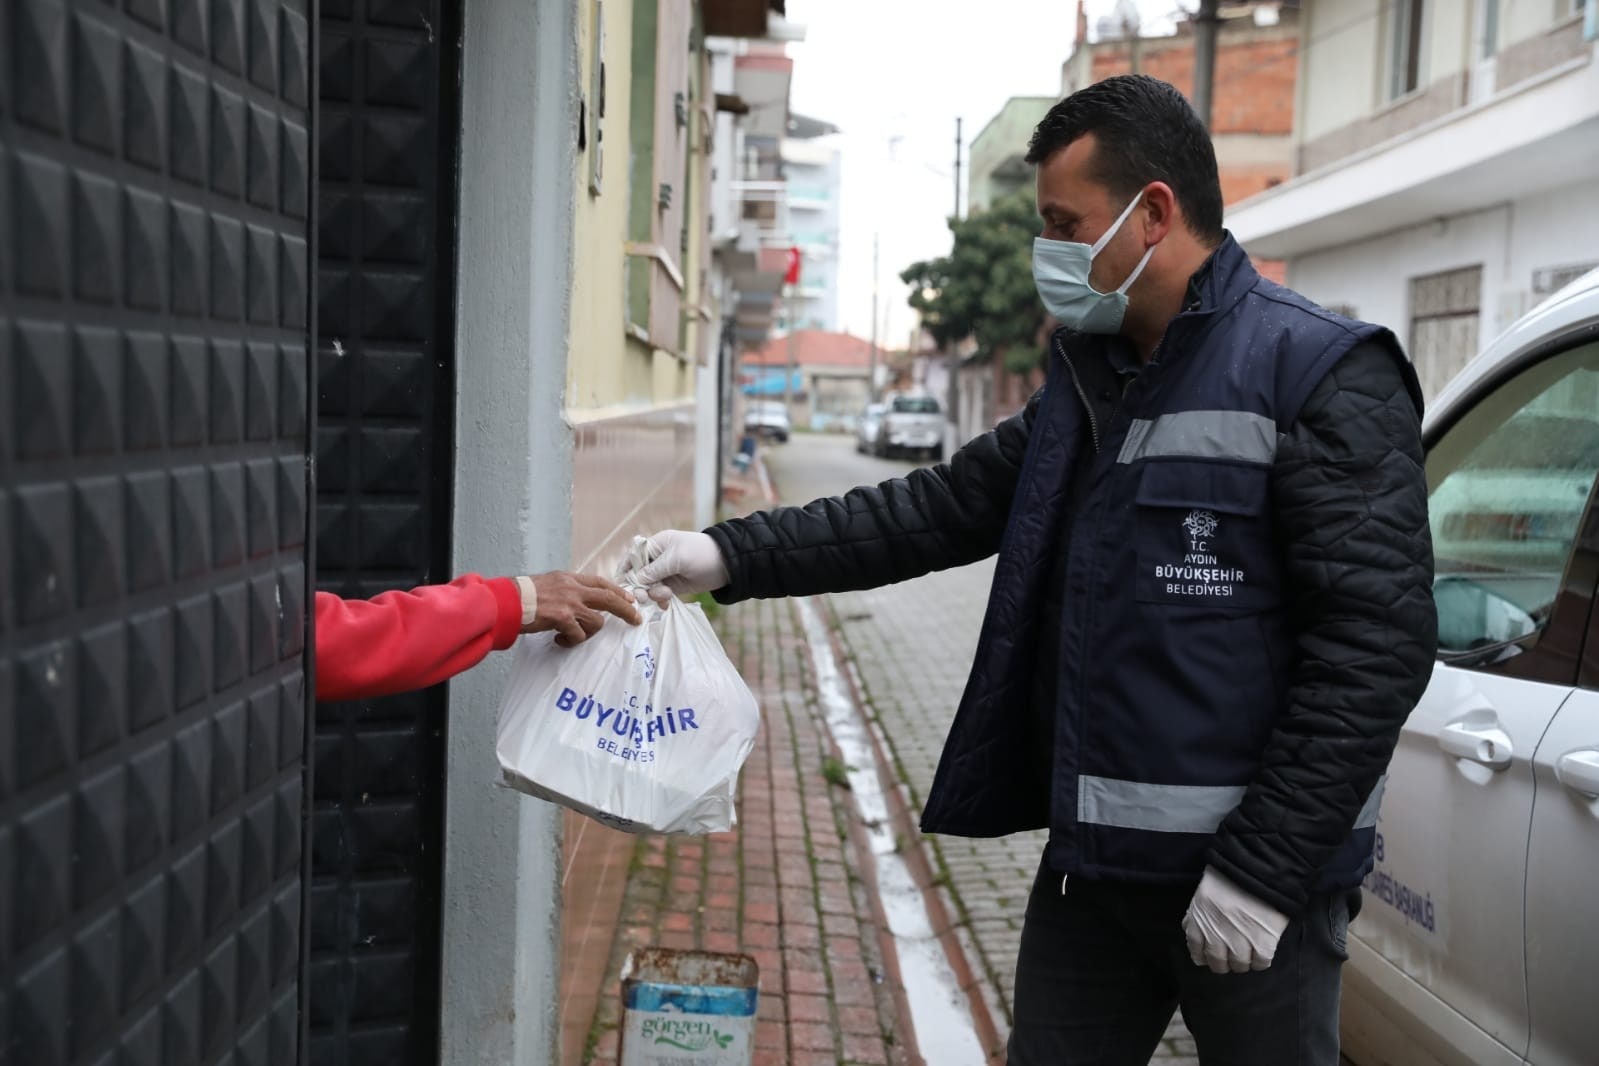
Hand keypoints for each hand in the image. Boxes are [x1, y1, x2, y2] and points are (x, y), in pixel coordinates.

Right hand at [520, 572, 640, 646]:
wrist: (505, 601)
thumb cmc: (521, 595)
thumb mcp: (547, 584)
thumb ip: (564, 590)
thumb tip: (576, 600)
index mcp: (568, 578)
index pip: (600, 582)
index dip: (617, 591)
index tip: (629, 598)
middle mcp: (572, 588)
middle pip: (609, 598)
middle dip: (626, 610)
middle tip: (635, 619)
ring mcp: (569, 603)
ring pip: (596, 622)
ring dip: (587, 633)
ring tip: (571, 636)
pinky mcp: (562, 618)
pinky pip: (578, 635)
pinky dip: (571, 641)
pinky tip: (559, 640)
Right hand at [628, 531, 730, 607]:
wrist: (726, 565)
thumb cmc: (700, 554)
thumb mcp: (675, 558)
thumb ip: (654, 570)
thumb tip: (636, 581)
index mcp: (655, 545)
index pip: (632, 557)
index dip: (625, 570)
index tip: (622, 585)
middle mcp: (657, 560)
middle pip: (638, 576)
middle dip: (639, 587)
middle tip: (644, 597)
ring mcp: (665, 574)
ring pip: (648, 588)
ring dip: (653, 594)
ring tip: (665, 595)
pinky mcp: (673, 586)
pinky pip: (659, 595)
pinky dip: (660, 600)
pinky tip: (667, 603)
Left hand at [1181, 866, 1289, 973]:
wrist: (1257, 867)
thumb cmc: (1228, 878)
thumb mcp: (1203, 893)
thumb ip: (1194, 914)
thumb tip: (1188, 929)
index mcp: (1199, 920)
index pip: (1196, 950)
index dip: (1202, 957)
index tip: (1208, 958)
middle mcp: (1217, 933)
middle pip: (1218, 963)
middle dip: (1223, 964)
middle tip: (1230, 960)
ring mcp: (1240, 939)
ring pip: (1239, 965)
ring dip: (1243, 963)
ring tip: (1247, 956)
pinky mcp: (1263, 941)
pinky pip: (1261, 963)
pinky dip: (1260, 962)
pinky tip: (1261, 953)